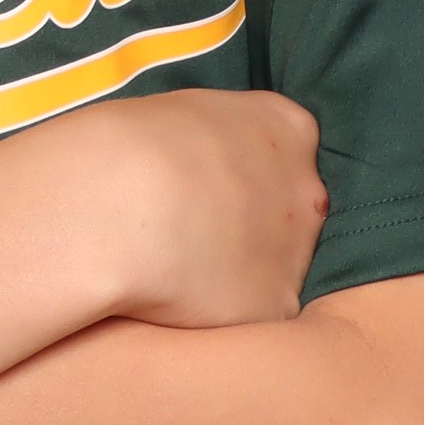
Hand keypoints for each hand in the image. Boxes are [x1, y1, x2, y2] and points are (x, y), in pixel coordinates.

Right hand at [88, 88, 328, 329]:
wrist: (117, 208)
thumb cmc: (130, 143)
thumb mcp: (181, 113)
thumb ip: (212, 140)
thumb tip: (199, 162)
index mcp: (288, 128)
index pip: (287, 143)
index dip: (243, 164)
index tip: (204, 176)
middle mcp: (307, 191)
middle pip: (290, 208)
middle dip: (251, 219)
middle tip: (191, 223)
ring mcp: (298, 253)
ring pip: (272, 265)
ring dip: (236, 267)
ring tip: (175, 263)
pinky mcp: (276, 307)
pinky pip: (250, 311)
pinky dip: (218, 310)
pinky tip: (175, 297)